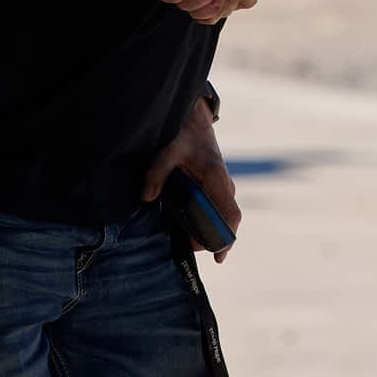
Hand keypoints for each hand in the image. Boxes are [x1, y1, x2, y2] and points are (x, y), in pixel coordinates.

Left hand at [140, 93, 240, 262]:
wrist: (195, 118)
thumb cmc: (185, 133)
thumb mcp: (169, 149)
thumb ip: (157, 172)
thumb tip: (146, 196)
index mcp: (216, 178)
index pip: (230, 214)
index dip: (227, 237)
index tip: (218, 257)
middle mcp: (223, 185)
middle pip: (223, 221)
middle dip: (208, 238)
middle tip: (185, 247)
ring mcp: (221, 186)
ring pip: (218, 215)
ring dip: (204, 229)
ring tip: (182, 237)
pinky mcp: (214, 186)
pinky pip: (213, 208)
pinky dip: (202, 219)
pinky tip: (183, 224)